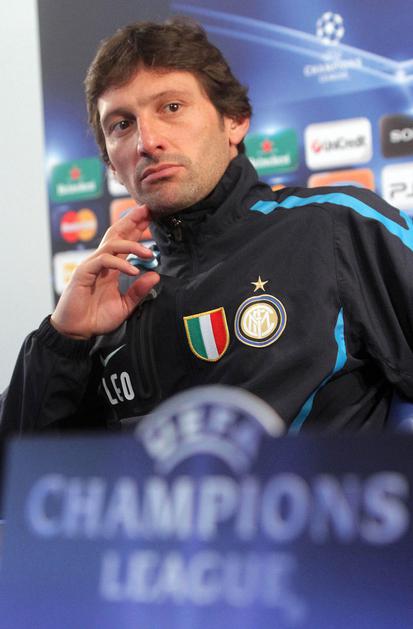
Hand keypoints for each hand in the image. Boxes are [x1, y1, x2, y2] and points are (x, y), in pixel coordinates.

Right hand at [51, 204, 159, 338]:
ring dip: (132, 244)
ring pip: (112, 244)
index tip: (151, 217)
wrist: (77, 331)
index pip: (125, 241)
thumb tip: (156, 275)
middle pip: (116, 234)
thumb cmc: (97, 318)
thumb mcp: (125, 305)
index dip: (136, 228)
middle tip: (147, 210)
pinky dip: (120, 264)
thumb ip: (139, 291)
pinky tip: (133, 271)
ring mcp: (92, 265)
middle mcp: (102, 262)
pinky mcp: (84, 272)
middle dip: (132, 221)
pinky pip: (104, 261)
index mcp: (112, 267)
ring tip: (149, 252)